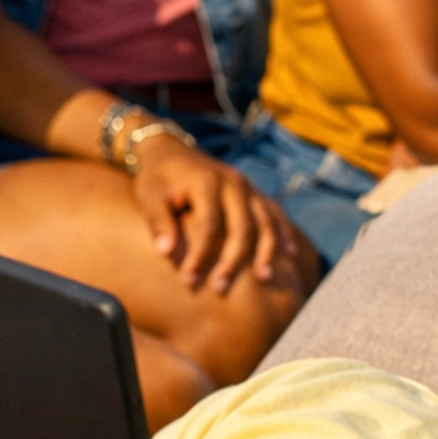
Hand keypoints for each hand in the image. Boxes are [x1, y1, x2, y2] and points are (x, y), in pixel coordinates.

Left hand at [130, 133, 297, 291]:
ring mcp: (247, 186)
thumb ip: (158, 221)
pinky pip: (274, 213)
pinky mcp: (253, 191)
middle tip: (220, 287)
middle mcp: (233, 182)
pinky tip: (288, 255)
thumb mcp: (149, 194)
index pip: (209, 225)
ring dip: (266, 251)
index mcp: (207, 182)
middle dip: (233, 260)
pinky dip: (283, 233)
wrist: (170, 150)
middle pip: (242, 226)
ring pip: (265, 221)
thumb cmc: (157, 178)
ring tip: (264, 278)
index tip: (188, 278)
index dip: (200, 254)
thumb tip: (166, 251)